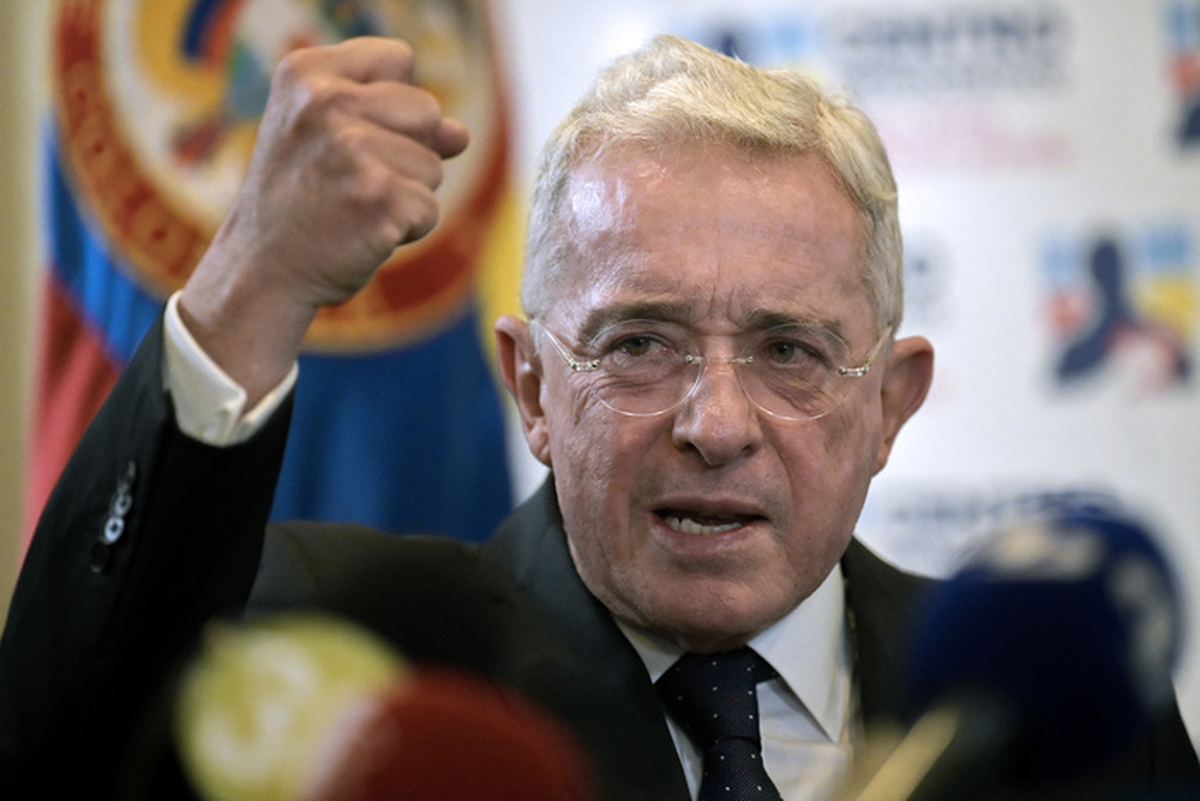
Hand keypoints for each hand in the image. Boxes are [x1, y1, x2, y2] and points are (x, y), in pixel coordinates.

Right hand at [179, 37, 468, 402]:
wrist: (263, 270)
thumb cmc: (302, 201)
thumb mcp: (330, 137)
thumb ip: (395, 117)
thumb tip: (460, 135)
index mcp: (307, 73)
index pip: (397, 58)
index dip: (391, 104)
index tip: (348, 135)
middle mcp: (326, 102)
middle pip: (427, 110)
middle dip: (408, 151)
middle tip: (351, 180)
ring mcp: (353, 150)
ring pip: (433, 165)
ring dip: (406, 194)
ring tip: (353, 207)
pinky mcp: (380, 197)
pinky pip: (430, 209)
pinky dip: (408, 229)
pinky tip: (364, 233)